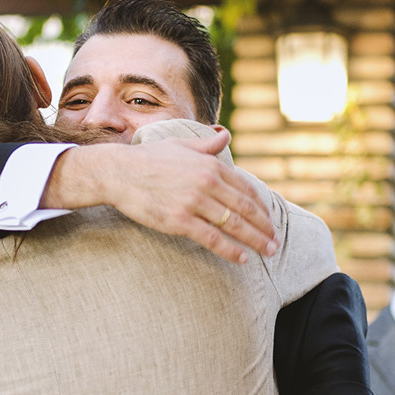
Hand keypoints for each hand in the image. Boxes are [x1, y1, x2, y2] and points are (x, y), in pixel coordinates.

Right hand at [47, 130, 277, 264]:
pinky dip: (231, 250)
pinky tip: (243, 259)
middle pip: (246, 209)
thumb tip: (225, 135)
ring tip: (268, 252)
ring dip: (255, 241)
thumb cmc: (149, 158)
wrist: (119, 172)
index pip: (246, 190)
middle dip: (265, 228)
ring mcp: (195, 202)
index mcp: (211, 165)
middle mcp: (207, 183)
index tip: (270, 221)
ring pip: (234, 225)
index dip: (262, 207)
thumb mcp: (181, 144)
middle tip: (276, 242)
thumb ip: (207, 145)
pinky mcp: (180, 221)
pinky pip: (213, 239)